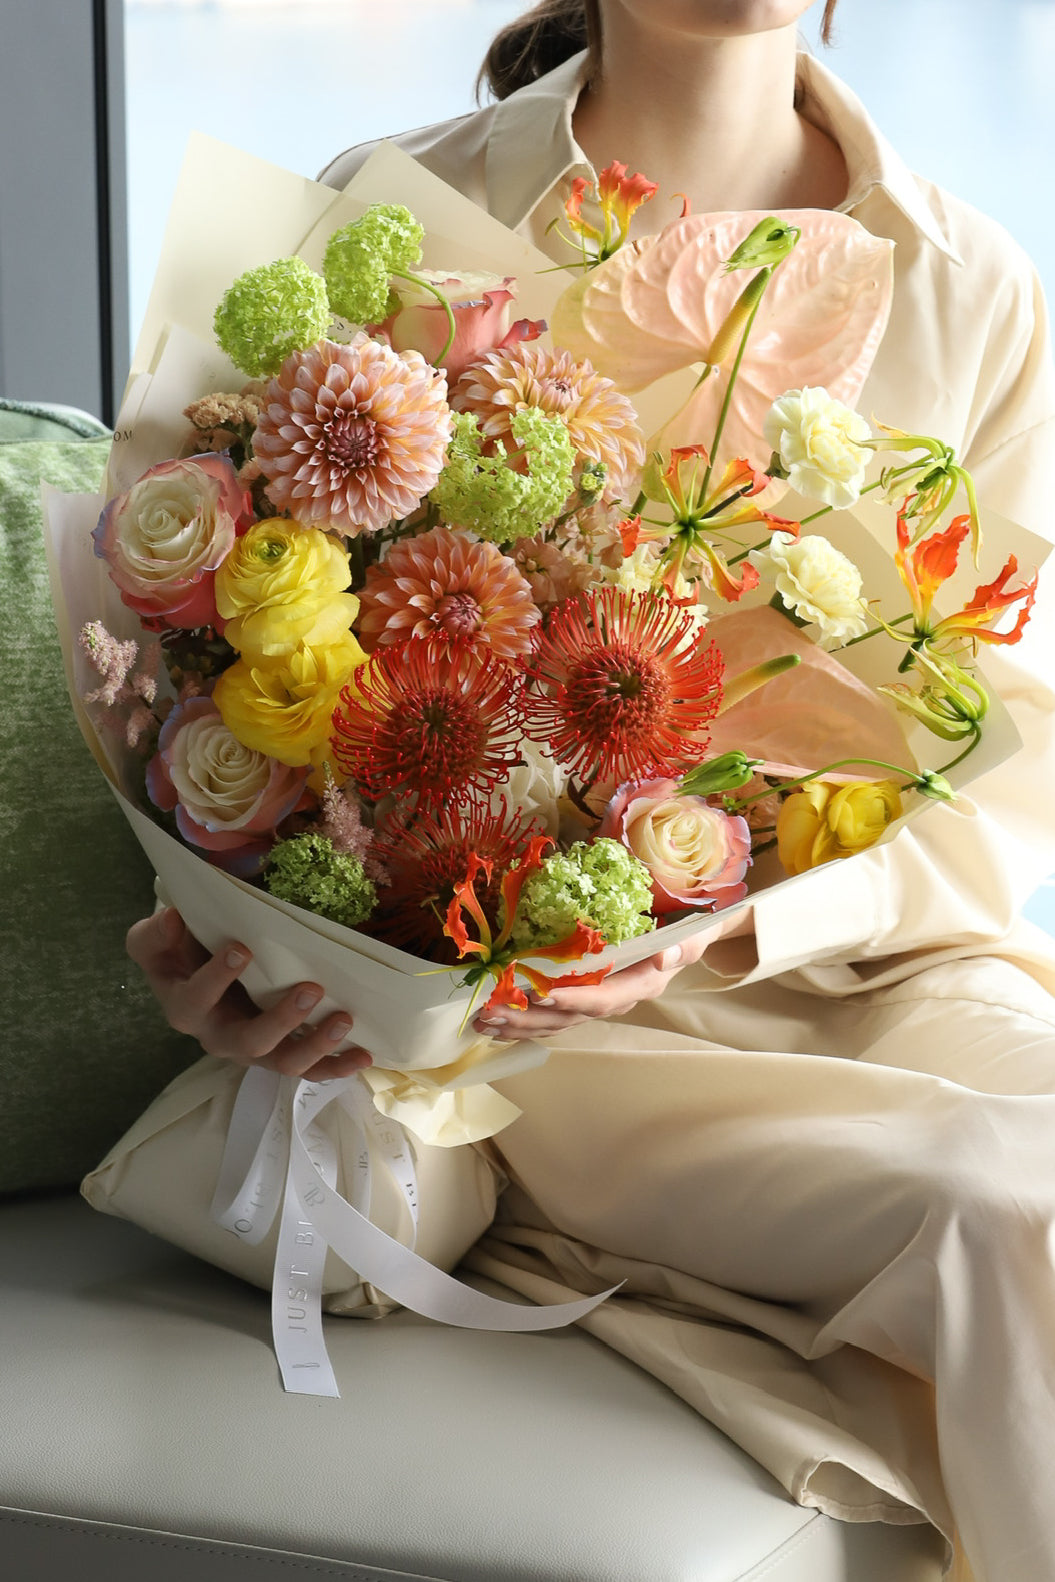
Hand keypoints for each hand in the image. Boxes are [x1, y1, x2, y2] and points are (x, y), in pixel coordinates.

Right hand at [126, 907, 372, 1080]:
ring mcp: (254, 1050)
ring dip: (316, 1045)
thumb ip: (155, 934)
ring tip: (344, 1018)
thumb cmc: (179, 954)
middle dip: (282, 1019)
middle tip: (311, 987)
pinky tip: (363, 1054)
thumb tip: (173, 919)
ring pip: (284, 1062)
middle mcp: (220, 1038)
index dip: (216, 978)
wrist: (195, 974)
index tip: (241, 948)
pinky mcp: (281, 1054)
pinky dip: (336, 1066)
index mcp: (187, 1010)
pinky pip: (310, 1069)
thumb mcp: (155, 942)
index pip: (197, 1000)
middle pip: (250, 1041)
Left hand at [472, 909, 751, 1041]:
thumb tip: (664, 957)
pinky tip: (497, 1021)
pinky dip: (525, 1020)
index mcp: (641, 985)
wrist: (689, 932)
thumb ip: (683, 945)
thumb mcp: (694, 932)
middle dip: (529, 1019)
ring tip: (483, 1020)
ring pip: (556, 1021)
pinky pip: (553, 1016)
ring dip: (519, 1023)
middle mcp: (618, 999)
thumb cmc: (688, 928)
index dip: (573, 1000)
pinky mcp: (586, 998)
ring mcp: (601, 1001)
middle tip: (492, 1014)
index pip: (603, 999)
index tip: (542, 996)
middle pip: (570, 1017)